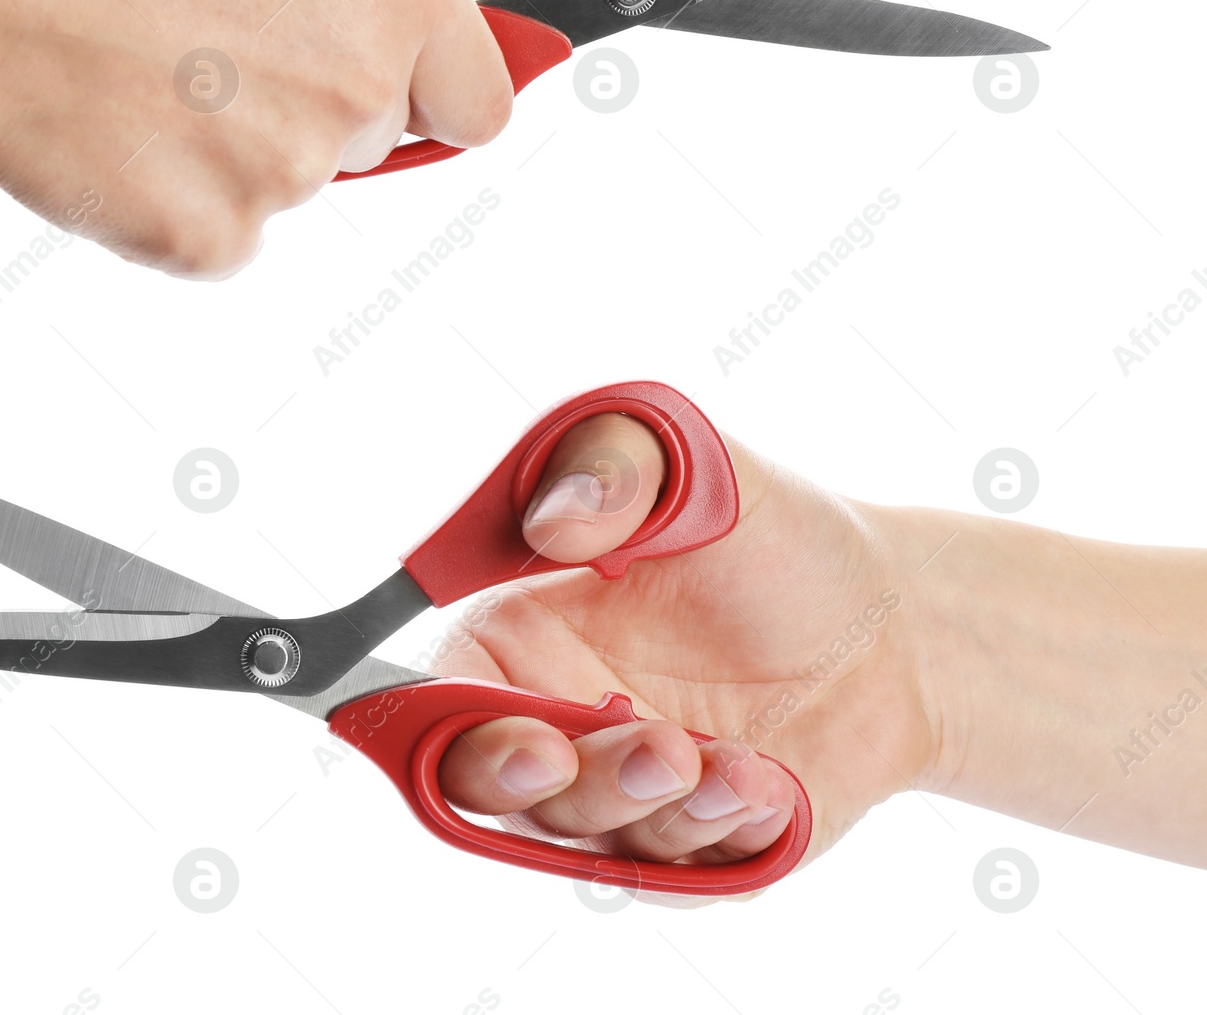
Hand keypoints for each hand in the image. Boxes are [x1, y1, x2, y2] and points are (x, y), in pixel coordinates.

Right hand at [0, 0, 511, 273]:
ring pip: (288, 181)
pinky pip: (216, 232)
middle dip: (316, 93)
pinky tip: (117, 119)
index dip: (438, 81)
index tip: (393, 66)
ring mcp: (280, 180)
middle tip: (214, 25)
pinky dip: (174, 194)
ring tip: (144, 57)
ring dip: (235, 138)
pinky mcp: (203, 238)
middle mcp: (358, 94)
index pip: (480, 99)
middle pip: (378, 135)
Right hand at [436, 408, 1206, 895]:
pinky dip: (717, 834)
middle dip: (563, 785)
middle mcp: (551, 717)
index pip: (437, 696)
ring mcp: (618, 789)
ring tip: (732, 760)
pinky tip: (768, 782)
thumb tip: (553, 516)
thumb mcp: (694, 459)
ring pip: (588, 836)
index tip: (534, 738)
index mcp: (518, 633)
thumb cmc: (770, 533)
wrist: (891, 625)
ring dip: (655, 805)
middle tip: (651, 748)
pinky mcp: (686, 843)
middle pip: (495, 788)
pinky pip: (674, 869)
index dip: (455, 730)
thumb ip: (613, 464)